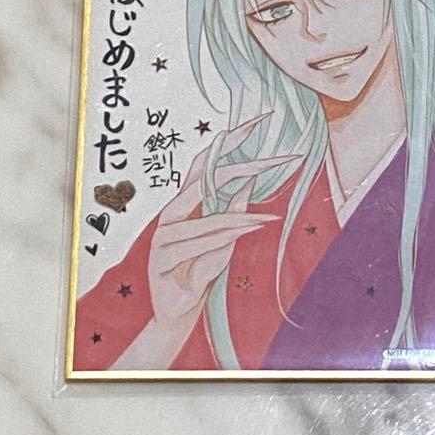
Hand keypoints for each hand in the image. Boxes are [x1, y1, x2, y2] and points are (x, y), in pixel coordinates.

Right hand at [147, 114, 298, 329]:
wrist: (177, 314)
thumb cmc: (198, 274)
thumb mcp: (222, 241)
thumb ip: (232, 212)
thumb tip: (248, 181)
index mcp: (182, 205)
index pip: (204, 164)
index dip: (228, 141)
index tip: (257, 121)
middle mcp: (169, 216)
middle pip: (202, 181)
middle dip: (240, 166)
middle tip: (274, 159)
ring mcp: (162, 238)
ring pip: (208, 220)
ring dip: (241, 220)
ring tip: (268, 220)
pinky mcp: (160, 261)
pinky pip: (198, 247)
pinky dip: (222, 241)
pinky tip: (242, 237)